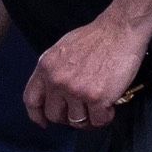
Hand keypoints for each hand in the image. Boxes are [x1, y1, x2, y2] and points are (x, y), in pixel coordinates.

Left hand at [23, 14, 147, 128]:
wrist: (120, 30)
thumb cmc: (95, 38)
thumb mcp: (62, 50)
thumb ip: (53, 71)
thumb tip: (52, 91)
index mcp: (45, 67)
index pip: (31, 99)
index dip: (37, 114)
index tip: (43, 121)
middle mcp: (57, 80)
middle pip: (54, 115)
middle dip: (67, 117)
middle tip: (81, 112)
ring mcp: (76, 90)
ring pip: (76, 121)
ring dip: (89, 118)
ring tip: (98, 107)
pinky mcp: (96, 98)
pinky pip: (98, 121)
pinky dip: (106, 117)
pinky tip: (110, 106)